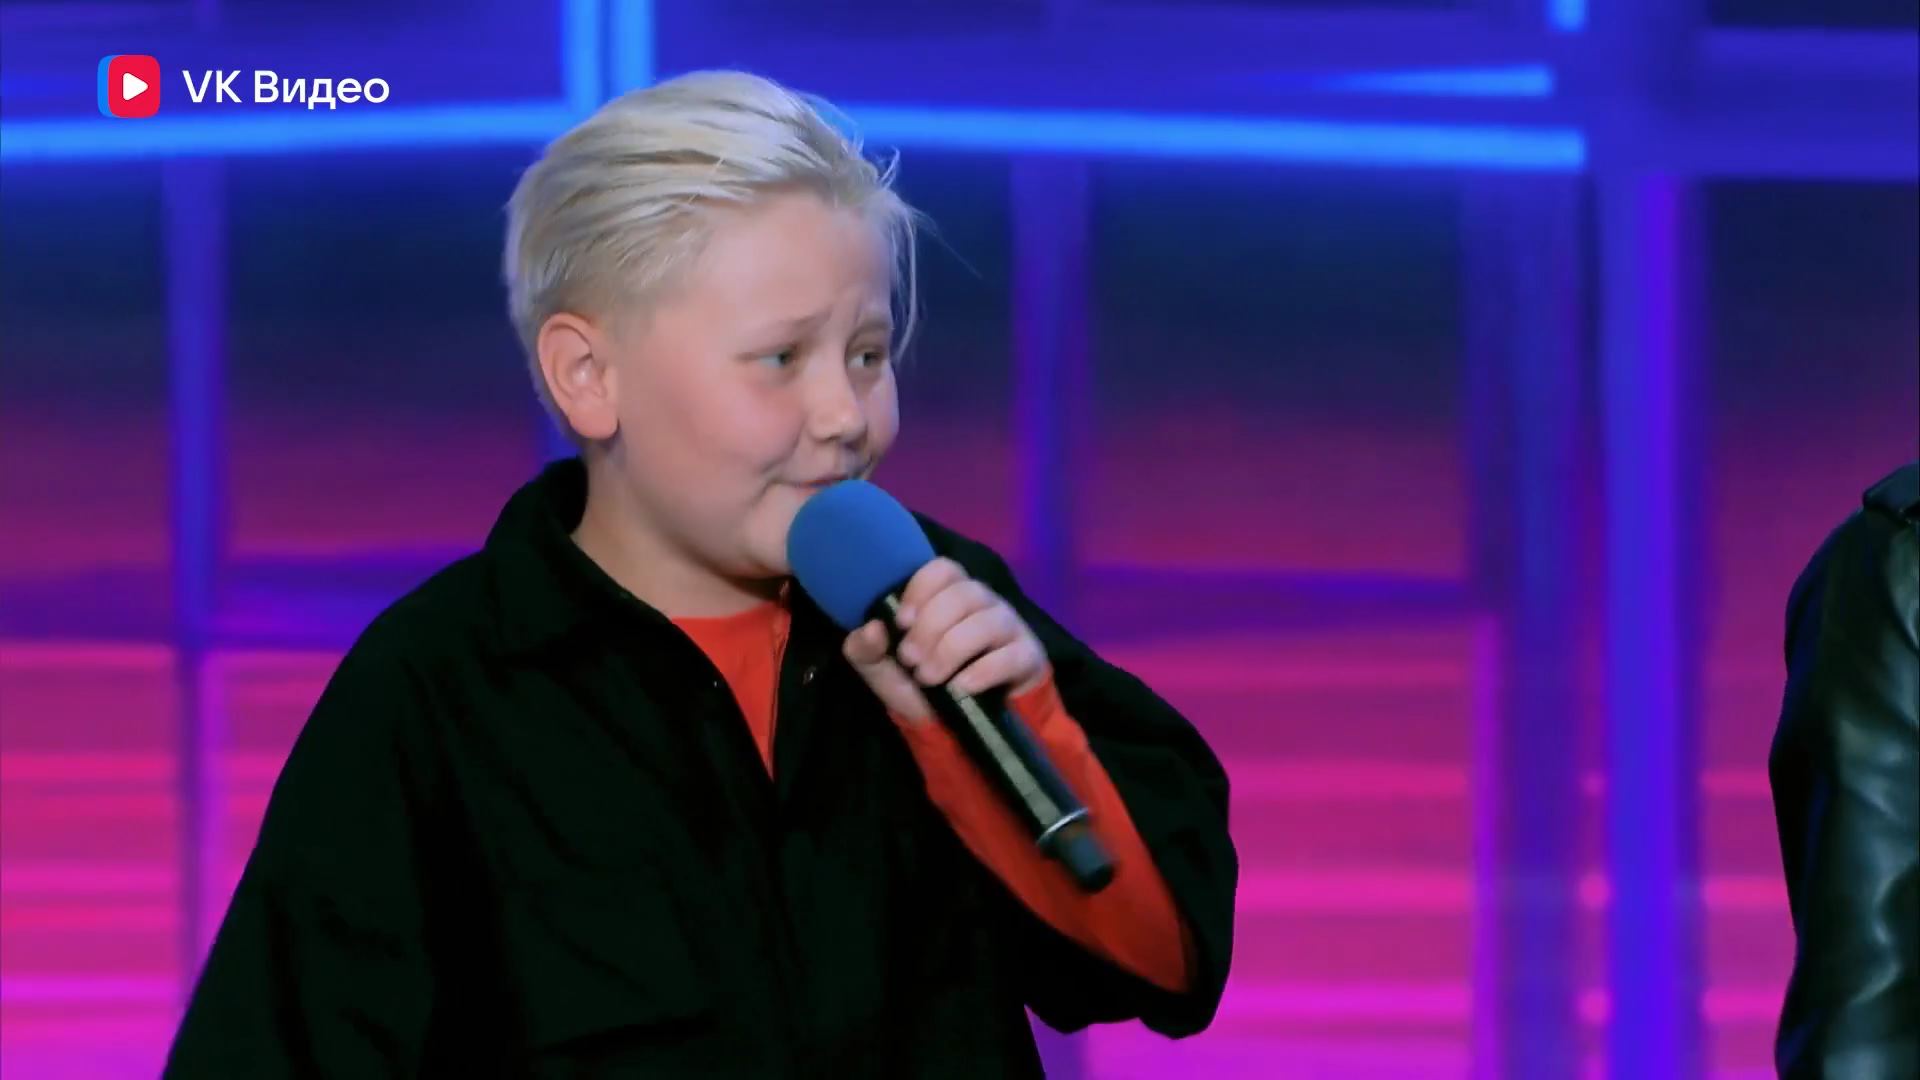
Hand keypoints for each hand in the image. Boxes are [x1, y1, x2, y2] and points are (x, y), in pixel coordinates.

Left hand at [841, 557, 1050, 723]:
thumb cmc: (921, 686)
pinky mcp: (1027, 658)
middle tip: (911, 660)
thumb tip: (872, 628)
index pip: (943, 569)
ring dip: (951, 650)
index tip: (901, 623)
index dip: (921, 590)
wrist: (956, 729)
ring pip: (987, 621)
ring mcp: (1008, 628)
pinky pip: (1010, 655)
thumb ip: (865, 649)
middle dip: (931, 627)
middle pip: (965, 593)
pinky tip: (961, 688)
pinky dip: (982, 671)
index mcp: (949, 595)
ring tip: (930, 678)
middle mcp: (983, 603)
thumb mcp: (884, 671)